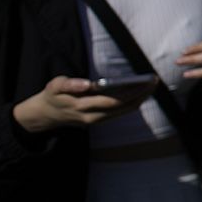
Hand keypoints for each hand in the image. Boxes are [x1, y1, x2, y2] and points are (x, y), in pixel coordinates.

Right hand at [11, 75, 155, 133]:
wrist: (47, 114)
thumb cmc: (53, 95)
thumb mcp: (55, 86)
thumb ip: (70, 84)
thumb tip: (88, 84)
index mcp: (82, 107)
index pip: (113, 101)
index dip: (131, 92)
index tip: (144, 81)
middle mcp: (93, 117)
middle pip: (123, 107)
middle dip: (141, 94)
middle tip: (154, 80)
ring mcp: (97, 121)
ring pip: (124, 111)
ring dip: (140, 99)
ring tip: (152, 85)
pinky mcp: (100, 120)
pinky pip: (121, 112)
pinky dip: (133, 102)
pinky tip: (141, 92)